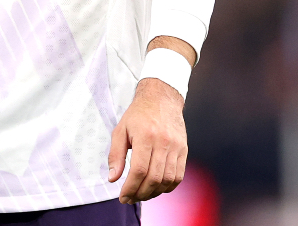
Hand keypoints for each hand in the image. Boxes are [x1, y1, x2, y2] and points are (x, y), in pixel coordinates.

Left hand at [108, 78, 187, 202]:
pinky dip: (167, 187)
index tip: (123, 197)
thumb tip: (113, 179)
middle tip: (130, 199)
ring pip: (167, 180)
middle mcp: (163, 142)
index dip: (130, 188)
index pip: (139, 170)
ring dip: (154, 193)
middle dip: (140, 194)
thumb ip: (115, 155)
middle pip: (154, 178)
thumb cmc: (138, 115)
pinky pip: (178, 176)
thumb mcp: (120, 130)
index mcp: (145, 136)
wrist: (161, 99)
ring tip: (141, 195)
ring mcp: (176, 146)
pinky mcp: (184, 150)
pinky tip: (156, 188)